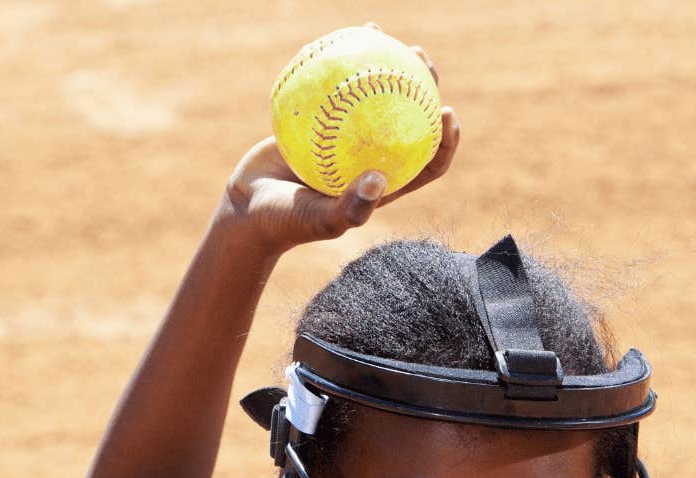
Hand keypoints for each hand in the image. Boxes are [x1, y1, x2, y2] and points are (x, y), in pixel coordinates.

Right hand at [218, 42, 458, 255]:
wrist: (246, 210)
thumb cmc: (286, 224)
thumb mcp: (318, 221)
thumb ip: (351, 208)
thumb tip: (379, 180)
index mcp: (385, 183)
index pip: (428, 161)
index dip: (447, 139)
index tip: (449, 112)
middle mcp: (370, 157)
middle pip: (408, 118)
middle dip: (423, 85)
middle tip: (421, 57)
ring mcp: (345, 137)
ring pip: (371, 95)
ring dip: (382, 63)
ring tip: (381, 34)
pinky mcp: (319, 120)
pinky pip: (331, 87)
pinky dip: (334, 63)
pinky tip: (333, 39)